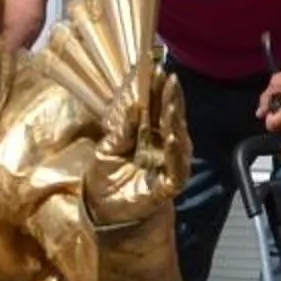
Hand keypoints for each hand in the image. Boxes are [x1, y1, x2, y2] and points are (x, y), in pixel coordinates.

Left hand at [89, 64, 184, 224]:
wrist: (103, 212)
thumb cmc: (107, 179)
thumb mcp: (107, 148)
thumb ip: (121, 129)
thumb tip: (133, 103)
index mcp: (147, 134)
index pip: (155, 108)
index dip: (157, 89)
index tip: (157, 69)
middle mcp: (161, 146)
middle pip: (168, 118)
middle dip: (169, 97)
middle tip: (168, 78)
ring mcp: (167, 164)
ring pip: (177, 137)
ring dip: (175, 118)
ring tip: (172, 101)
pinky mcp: (169, 184)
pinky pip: (177, 167)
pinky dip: (177, 152)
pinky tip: (174, 136)